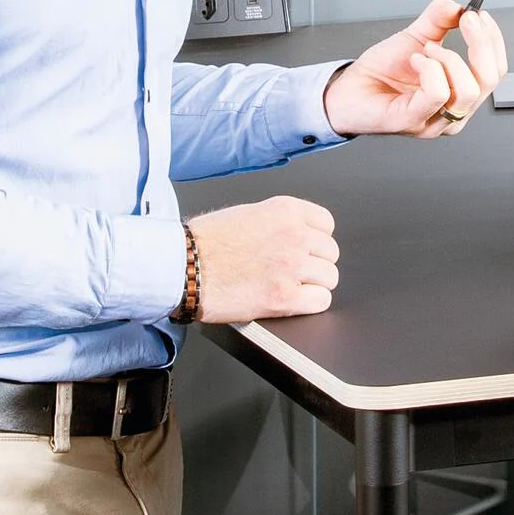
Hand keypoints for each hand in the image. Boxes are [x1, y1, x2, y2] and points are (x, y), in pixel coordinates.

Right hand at [187, 195, 339, 322]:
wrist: (183, 267)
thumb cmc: (204, 241)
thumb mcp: (248, 213)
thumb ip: (278, 222)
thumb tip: (295, 234)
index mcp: (286, 211)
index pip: (326, 224)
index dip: (315, 239)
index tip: (306, 248)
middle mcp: (295, 235)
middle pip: (330, 253)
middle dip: (315, 263)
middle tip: (294, 271)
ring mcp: (292, 267)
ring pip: (329, 278)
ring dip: (314, 284)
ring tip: (292, 287)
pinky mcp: (284, 297)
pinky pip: (321, 301)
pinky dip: (311, 303)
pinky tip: (293, 301)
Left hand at [321, 0, 509, 136]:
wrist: (348, 92)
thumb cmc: (380, 74)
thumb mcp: (415, 38)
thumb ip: (438, 20)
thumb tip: (459, 6)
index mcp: (460, 93)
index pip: (496, 70)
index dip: (493, 39)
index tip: (478, 15)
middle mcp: (453, 112)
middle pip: (490, 79)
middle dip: (481, 43)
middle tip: (465, 20)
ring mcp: (434, 121)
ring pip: (468, 89)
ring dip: (448, 58)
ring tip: (426, 49)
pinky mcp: (412, 121)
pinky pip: (436, 94)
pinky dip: (429, 68)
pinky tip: (415, 60)